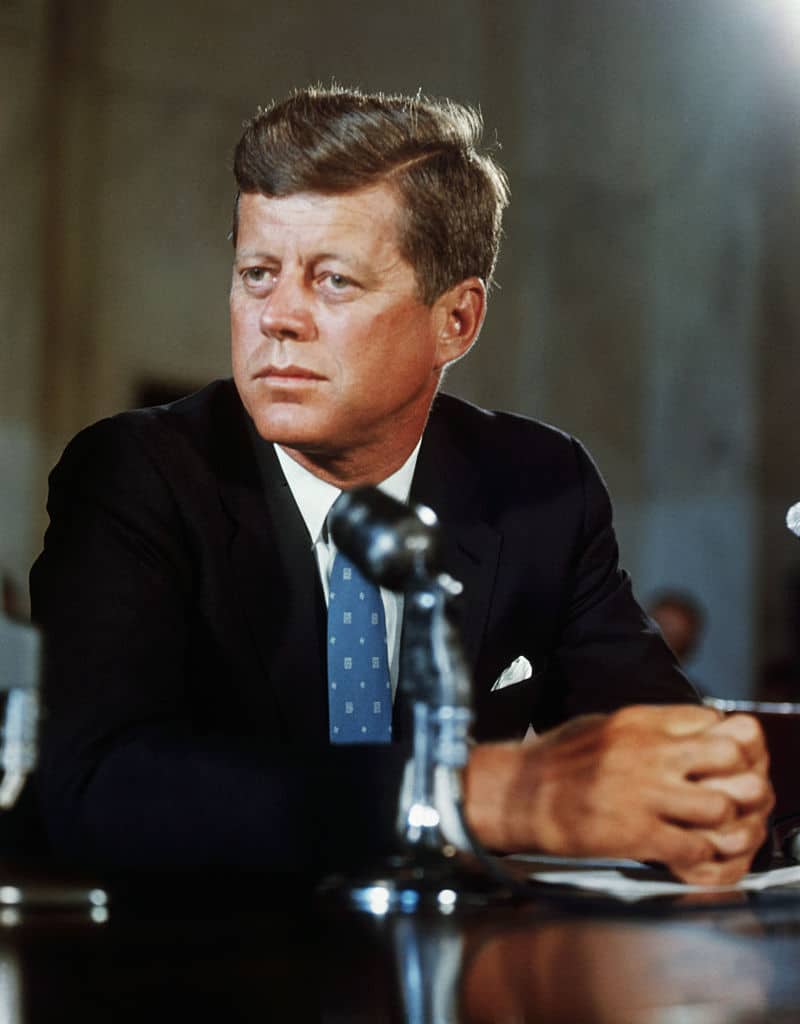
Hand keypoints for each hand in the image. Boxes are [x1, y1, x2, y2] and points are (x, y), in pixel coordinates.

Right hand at [464, 704, 772, 883]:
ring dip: (722, 821)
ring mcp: (641, 793)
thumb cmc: (556, 761)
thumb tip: (689, 731)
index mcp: (638, 721)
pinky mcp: (633, 833)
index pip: (713, 720)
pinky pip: (693, 848)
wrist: (515, 793)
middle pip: (730, 756)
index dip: (728, 742)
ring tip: (707, 826)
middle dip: (737, 777)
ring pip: (721, 805)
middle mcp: (646, 752)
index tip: (720, 760)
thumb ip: (649, 727)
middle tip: (726, 793)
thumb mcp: (604, 726)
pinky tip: (682, 849)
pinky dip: (698, 854)